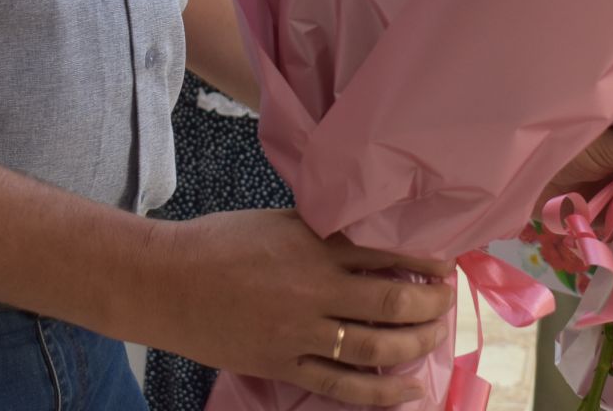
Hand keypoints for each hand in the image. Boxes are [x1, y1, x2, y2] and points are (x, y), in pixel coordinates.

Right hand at [151, 208, 456, 405]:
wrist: (165, 281)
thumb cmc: (219, 241)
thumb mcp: (278, 220)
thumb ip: (325, 230)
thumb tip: (371, 236)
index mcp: (314, 245)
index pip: (386, 253)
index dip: (424, 260)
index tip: (445, 263)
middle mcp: (314, 289)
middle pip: (391, 300)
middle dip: (430, 303)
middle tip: (447, 300)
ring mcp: (299, 332)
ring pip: (375, 347)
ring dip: (416, 344)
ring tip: (435, 337)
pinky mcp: (282, 364)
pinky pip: (341, 385)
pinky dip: (381, 392)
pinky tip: (410, 390)